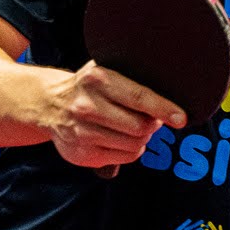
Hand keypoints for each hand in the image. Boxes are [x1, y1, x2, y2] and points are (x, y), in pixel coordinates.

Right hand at [43, 62, 185, 172]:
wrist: (48, 105)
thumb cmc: (87, 87)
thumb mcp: (105, 71)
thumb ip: (132, 78)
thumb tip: (168, 97)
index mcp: (98, 79)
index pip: (138, 97)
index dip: (163, 108)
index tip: (180, 118)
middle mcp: (87, 106)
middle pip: (140, 126)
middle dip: (152, 125)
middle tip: (151, 120)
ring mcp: (83, 132)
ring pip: (134, 145)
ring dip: (141, 139)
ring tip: (132, 128)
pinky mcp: (82, 154)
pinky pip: (123, 158)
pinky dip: (129, 150)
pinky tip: (119, 139)